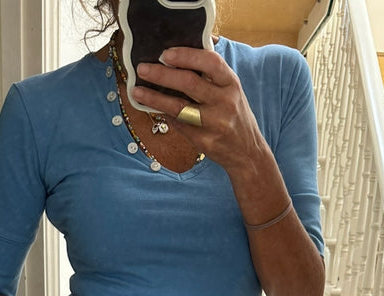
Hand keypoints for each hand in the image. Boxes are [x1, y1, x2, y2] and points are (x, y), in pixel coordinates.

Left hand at [132, 47, 269, 177]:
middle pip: (189, 83)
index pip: (209, 62)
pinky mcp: (204, 142)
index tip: (166, 54)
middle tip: (143, 69)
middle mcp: (225, 102)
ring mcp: (214, 124)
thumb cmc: (235, 117)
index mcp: (231, 84)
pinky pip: (179, 125)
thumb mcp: (231, 92)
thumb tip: (175, 62)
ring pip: (178, 107)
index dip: (186, 55)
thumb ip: (211, 77)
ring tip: (137, 91)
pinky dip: (164, 115)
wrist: (247, 153)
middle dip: (162, 74)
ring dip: (154, 97)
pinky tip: (153, 109)